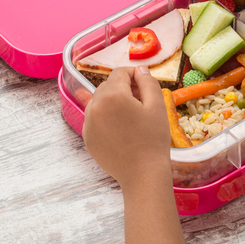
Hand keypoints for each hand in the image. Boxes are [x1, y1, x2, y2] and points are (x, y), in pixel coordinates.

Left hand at [82, 66, 170, 186]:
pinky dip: (106, 117)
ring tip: (131, 114)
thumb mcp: (157, 106)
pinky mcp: (87, 137)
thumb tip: (140, 69)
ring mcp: (88, 123)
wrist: (142, 174)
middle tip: (141, 99)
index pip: (119, 73)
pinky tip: (122, 128)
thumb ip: (148, 82)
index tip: (144, 82)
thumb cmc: (153, 140)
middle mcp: (95, 106)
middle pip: (107, 86)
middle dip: (123, 87)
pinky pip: (95, 118)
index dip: (134, 74)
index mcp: (112, 96)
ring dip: (113, 101)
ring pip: (99, 101)